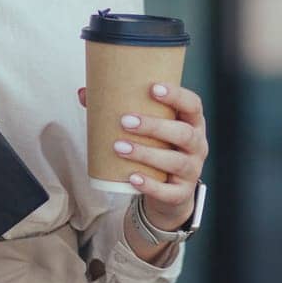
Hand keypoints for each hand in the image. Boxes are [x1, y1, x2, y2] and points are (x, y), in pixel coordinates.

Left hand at [77, 82, 208, 230]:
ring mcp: (192, 171)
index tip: (153, 88)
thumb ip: (120, 109)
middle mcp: (197, 145)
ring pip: (176, 161)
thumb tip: (84, 93)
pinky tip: (132, 177)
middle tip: (125, 121)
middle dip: (154, 126)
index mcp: (192, 123)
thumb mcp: (148, 130)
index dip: (176, 96)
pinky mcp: (181, 194)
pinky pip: (169, 191)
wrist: (170, 193)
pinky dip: (150, 185)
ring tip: (120, 147)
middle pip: (183, 133)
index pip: (193, 105)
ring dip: (146, 154)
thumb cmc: (157, 149)